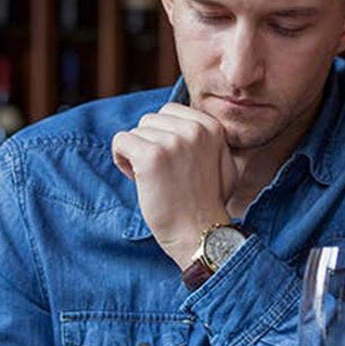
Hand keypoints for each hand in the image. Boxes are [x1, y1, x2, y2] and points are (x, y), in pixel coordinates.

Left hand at [111, 103, 235, 268]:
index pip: (170, 111)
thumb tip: (188, 124)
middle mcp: (194, 130)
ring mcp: (172, 142)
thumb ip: (209, 140)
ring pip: (135, 132)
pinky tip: (137, 179)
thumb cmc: (209, 203)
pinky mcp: (151, 156)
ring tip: (151, 179)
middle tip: (160, 173)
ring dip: (136, 154)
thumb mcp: (224, 164)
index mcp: (211, 127)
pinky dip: (122, 160)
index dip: (164, 135)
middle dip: (149, 143)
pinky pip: (120, 141)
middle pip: (150, 120)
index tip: (172, 161)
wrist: (200, 234)